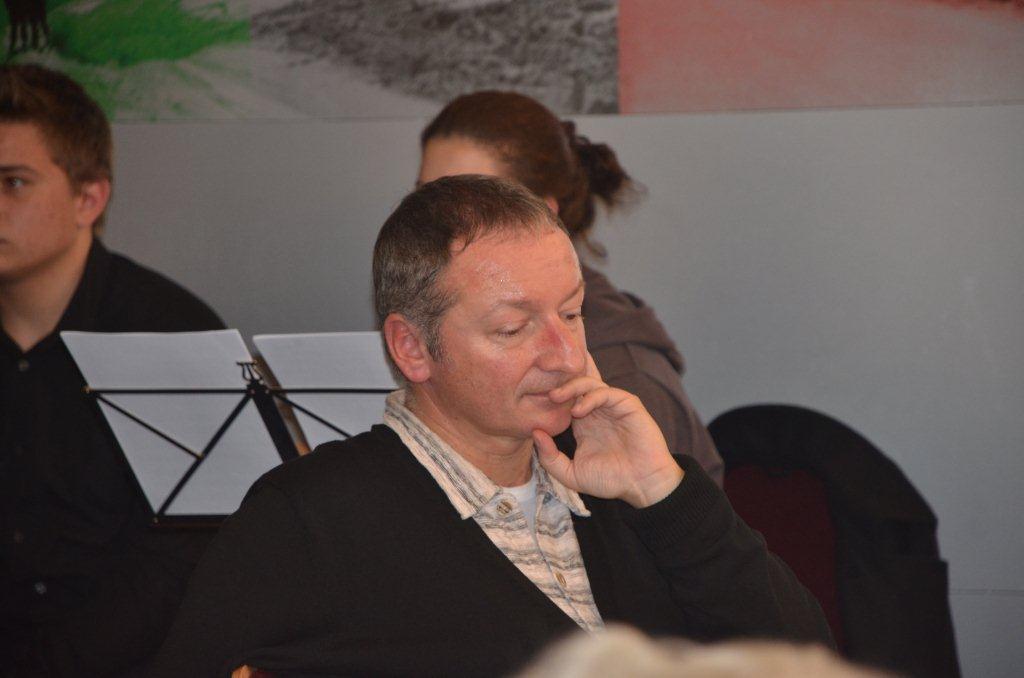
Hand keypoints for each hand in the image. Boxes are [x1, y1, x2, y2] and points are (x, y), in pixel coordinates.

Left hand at [532, 354, 683, 507]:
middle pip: (575, 386)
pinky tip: (578, 411)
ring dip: (571, 387)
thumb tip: (535, 433)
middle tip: (542, 393)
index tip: (530, 401)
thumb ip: (550, 458)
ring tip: (555, 397)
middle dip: (558, 385)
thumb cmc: (610, 481)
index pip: (564, 400)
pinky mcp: (628, 405)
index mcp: (583, 423)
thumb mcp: (571, 474)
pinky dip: (590, 397)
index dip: (549, 398)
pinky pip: (607, 392)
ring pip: (590, 383)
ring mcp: (613, 406)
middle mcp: (597, 411)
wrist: (642, 485)